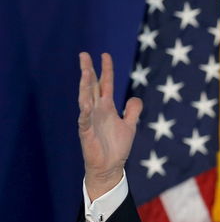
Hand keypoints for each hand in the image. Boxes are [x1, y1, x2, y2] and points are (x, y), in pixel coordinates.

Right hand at [78, 52, 142, 200]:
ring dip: (85, 85)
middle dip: (88, 70)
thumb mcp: (130, 126)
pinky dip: (85, 111)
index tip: (105, 55)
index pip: (105, 84)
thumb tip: (135, 97)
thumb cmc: (117, 147)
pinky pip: (84, 119)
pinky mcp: (86, 132)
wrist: (110, 167)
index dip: (106, 70)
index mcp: (107, 107)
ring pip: (85, 99)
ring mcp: (90, 120)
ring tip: (84, 71)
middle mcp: (97, 110)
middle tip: (84, 54)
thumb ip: (133, 112)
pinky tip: (85, 102)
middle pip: (91, 86)